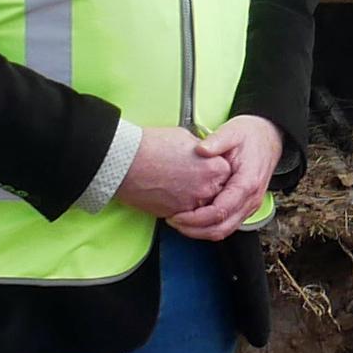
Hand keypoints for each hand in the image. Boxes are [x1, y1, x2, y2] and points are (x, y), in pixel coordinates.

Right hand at [114, 125, 230, 220]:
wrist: (125, 162)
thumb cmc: (151, 146)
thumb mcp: (185, 137)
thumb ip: (202, 149)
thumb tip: (204, 153)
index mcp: (215, 167)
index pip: (227, 173)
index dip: (216, 170)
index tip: (209, 169)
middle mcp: (207, 189)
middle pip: (218, 193)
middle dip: (208, 187)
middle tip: (195, 180)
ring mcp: (192, 204)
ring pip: (203, 207)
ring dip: (197, 201)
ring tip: (183, 189)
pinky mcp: (175, 214)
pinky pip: (186, 215)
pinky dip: (182, 209)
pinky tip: (171, 195)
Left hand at [170, 115, 281, 240]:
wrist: (269, 137)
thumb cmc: (251, 135)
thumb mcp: (233, 131)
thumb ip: (217, 140)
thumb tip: (201, 149)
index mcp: (247, 183)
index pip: (220, 212)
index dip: (196, 218)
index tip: (177, 215)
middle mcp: (251, 199)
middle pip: (221, 228)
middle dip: (195, 230)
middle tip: (173, 221)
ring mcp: (249, 206)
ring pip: (224, 230)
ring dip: (200, 231)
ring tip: (179, 223)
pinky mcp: (245, 207)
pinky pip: (227, 225)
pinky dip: (208, 226)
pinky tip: (193, 219)